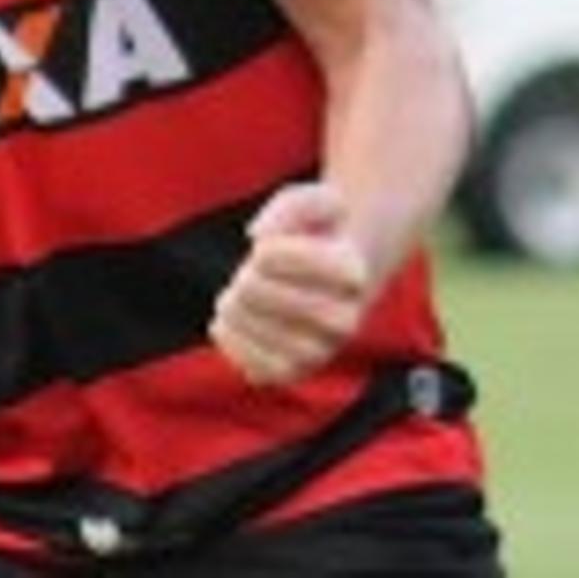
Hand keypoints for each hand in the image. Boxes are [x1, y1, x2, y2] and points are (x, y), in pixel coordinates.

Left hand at [210, 180, 372, 386]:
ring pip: (242, 319)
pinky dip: (228, 332)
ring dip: (232, 301)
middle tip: (254, 275)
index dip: (261, 247)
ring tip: (243, 296)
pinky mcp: (292, 375)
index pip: (268, 255)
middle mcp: (344, 321)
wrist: (333, 289)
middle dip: (245, 274)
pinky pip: (242, 356)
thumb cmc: (317, 238)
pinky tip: (234, 320)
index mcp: (351, 273)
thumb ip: (288, 206)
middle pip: (251, 287)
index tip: (270, 250)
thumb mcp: (312, 203)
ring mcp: (319, 353)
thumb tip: (257, 236)